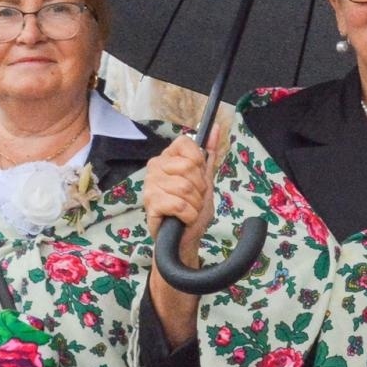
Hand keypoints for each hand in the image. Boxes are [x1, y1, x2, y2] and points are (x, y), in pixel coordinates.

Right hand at [142, 129, 220, 267]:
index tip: (198, 176)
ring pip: (186, 188)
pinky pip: (179, 205)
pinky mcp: (150, 204)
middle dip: (199, 188)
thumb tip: (216, 128)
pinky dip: (188, 215)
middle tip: (193, 199)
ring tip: (188, 210)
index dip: (198, 161)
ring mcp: (150, 185)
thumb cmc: (192, 209)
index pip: (185, 143)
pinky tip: (183, 219)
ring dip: (195, 204)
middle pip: (189, 167)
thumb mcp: (205, 179)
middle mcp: (155, 167)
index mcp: (168, 157)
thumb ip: (209, 153)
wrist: (184, 239)